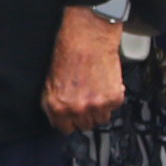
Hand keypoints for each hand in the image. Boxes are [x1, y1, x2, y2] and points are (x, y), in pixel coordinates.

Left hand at [44, 8, 126, 132]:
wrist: (88, 37)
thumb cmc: (68, 52)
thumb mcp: (50, 80)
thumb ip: (55, 102)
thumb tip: (59, 114)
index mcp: (56, 106)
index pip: (65, 128)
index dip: (70, 121)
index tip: (74, 116)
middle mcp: (75, 109)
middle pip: (85, 126)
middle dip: (86, 114)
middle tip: (87, 98)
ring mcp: (95, 105)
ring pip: (101, 119)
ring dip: (101, 108)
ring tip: (97, 89)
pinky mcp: (113, 98)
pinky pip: (115, 107)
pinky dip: (113, 96)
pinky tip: (106, 82)